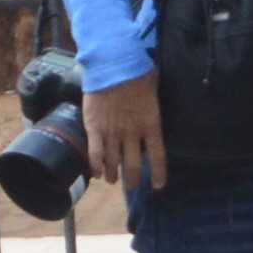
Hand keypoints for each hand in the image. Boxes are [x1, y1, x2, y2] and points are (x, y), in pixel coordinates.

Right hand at [84, 70, 167, 192]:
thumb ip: (153, 106)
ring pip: (112, 163)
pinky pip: (94, 153)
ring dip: (112, 175)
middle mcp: (133, 133)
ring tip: (112, 180)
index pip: (158, 156)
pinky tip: (95, 174)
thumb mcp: (154, 91)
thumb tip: (153, 108)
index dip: (158, 173)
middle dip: (133, 179)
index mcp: (151, 124)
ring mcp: (112, 132)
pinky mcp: (94, 128)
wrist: (114, 66)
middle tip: (131, 186)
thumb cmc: (138, 73)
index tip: (157, 186)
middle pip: (134, 165)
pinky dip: (94, 166)